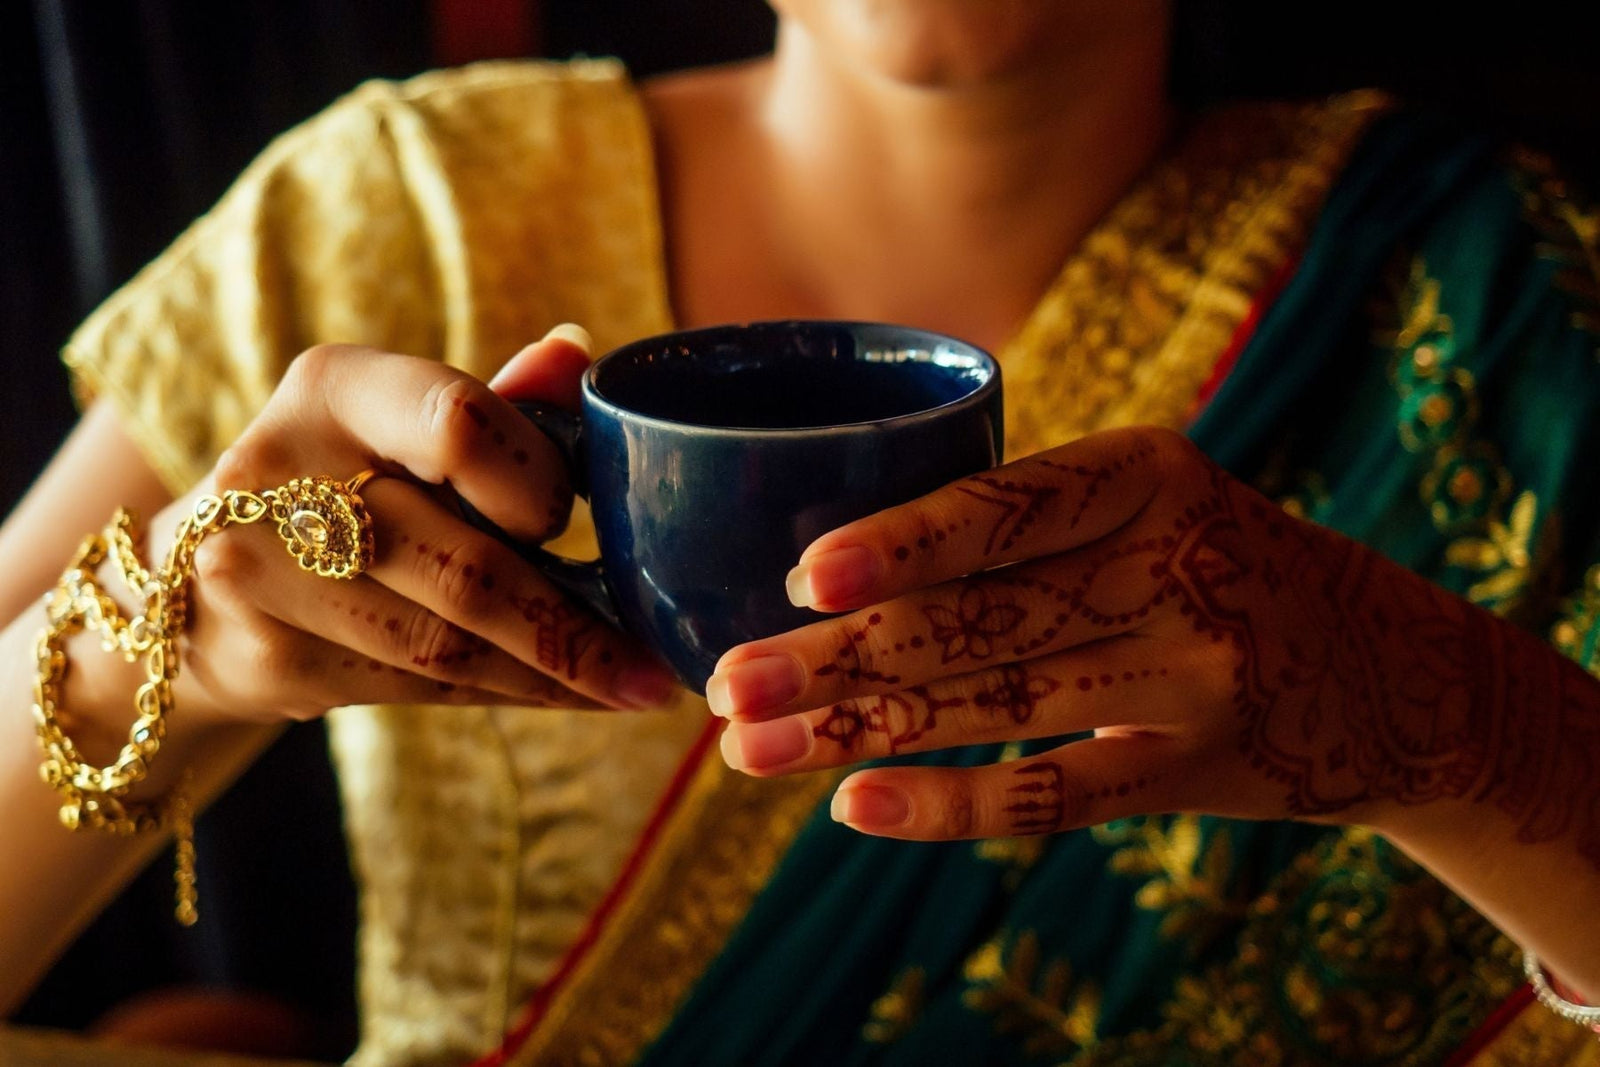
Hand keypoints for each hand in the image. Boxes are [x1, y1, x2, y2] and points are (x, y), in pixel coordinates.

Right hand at [129, 331, 675, 729]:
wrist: (192, 578)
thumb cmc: (341, 479)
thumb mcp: (401, 420)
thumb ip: (494, 401)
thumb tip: (579, 354)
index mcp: (333, 386)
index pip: (458, 423)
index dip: (536, 481)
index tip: (577, 517)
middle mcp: (278, 471)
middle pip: (464, 566)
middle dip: (574, 629)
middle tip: (653, 665)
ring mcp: (257, 572)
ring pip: (445, 645)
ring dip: (553, 677)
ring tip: (630, 689)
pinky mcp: (266, 656)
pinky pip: (416, 689)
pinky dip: (502, 695)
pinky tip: (560, 696)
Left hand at [710, 426, 1553, 842]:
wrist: (1386, 668)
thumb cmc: (1215, 562)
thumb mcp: (1151, 500)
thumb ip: (1023, 517)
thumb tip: (824, 562)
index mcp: (1152, 475)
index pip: (1012, 505)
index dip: (906, 542)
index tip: (802, 576)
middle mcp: (1179, 568)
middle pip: (980, 619)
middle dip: (839, 659)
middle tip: (724, 684)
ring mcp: (1193, 678)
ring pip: (994, 707)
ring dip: (858, 733)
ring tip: (749, 748)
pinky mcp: (1195, 772)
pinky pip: (1050, 794)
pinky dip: (947, 802)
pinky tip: (856, 805)